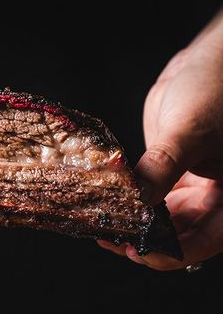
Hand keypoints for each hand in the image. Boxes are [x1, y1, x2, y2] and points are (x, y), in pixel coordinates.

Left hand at [98, 10, 222, 269]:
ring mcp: (192, 189)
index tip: (134, 249)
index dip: (168, 253)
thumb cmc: (217, 89)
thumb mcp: (190, 131)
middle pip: (178, 237)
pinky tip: (105, 204)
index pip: (202, 243)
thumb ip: (162, 168)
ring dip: (132, 225)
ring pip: (161, 222)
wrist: (210, 60)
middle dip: (144, 241)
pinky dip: (129, 204)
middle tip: (109, 237)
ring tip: (102, 224)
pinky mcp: (169, 176)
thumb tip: (137, 202)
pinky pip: (149, 199)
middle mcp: (215, 200)